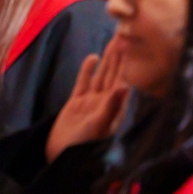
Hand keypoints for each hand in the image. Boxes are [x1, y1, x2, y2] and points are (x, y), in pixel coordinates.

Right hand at [46, 41, 129, 162]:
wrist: (61, 158)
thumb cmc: (83, 146)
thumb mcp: (98, 126)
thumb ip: (111, 107)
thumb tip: (125, 86)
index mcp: (114, 108)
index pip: (122, 80)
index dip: (126, 63)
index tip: (131, 45)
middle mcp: (105, 103)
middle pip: (113, 74)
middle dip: (119, 56)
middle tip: (124, 35)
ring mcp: (90, 103)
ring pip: (100, 76)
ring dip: (106, 60)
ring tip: (113, 41)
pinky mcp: (76, 104)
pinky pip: (83, 83)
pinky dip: (87, 70)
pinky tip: (93, 58)